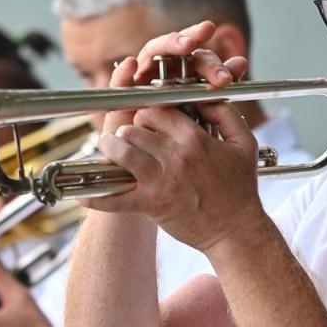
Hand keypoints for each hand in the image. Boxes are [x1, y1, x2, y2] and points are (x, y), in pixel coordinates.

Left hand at [86, 21, 268, 252]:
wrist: (236, 231)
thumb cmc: (240, 188)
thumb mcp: (244, 144)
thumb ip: (225, 113)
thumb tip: (205, 95)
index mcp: (194, 138)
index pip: (156, 109)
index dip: (147, 112)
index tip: (147, 120)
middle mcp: (175, 156)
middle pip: (133, 127)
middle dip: (128, 130)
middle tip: (128, 136)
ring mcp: (160, 180)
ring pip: (121, 152)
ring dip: (111, 149)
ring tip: (110, 151)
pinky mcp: (151, 204)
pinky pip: (115, 199)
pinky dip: (97, 198)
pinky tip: (83, 196)